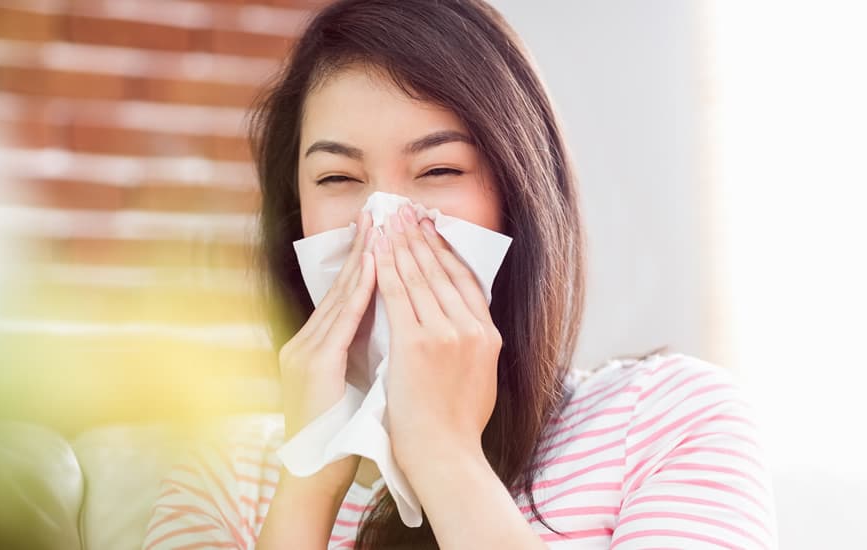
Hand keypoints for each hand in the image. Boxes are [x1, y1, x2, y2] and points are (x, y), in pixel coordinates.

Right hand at [276, 208, 375, 498]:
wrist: (316, 474)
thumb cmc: (341, 437)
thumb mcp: (354, 386)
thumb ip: (364, 355)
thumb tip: (394, 328)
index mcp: (315, 347)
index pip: (345, 295)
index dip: (365, 262)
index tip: (384, 232)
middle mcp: (305, 342)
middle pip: (340, 286)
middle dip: (364, 248)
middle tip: (382, 211)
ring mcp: (305, 351)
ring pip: (339, 295)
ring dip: (363, 258)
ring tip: (381, 225)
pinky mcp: (312, 365)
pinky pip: (341, 320)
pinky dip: (359, 291)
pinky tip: (375, 266)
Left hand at [373, 204, 501, 474]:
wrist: (445, 456)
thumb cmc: (456, 427)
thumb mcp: (480, 379)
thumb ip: (474, 348)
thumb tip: (468, 328)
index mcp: (488, 336)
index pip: (466, 280)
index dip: (446, 250)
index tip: (431, 228)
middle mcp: (472, 329)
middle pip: (443, 270)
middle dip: (421, 236)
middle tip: (406, 210)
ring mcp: (446, 334)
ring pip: (420, 276)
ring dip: (402, 243)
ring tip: (389, 219)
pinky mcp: (418, 343)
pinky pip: (398, 295)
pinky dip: (387, 267)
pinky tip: (377, 249)